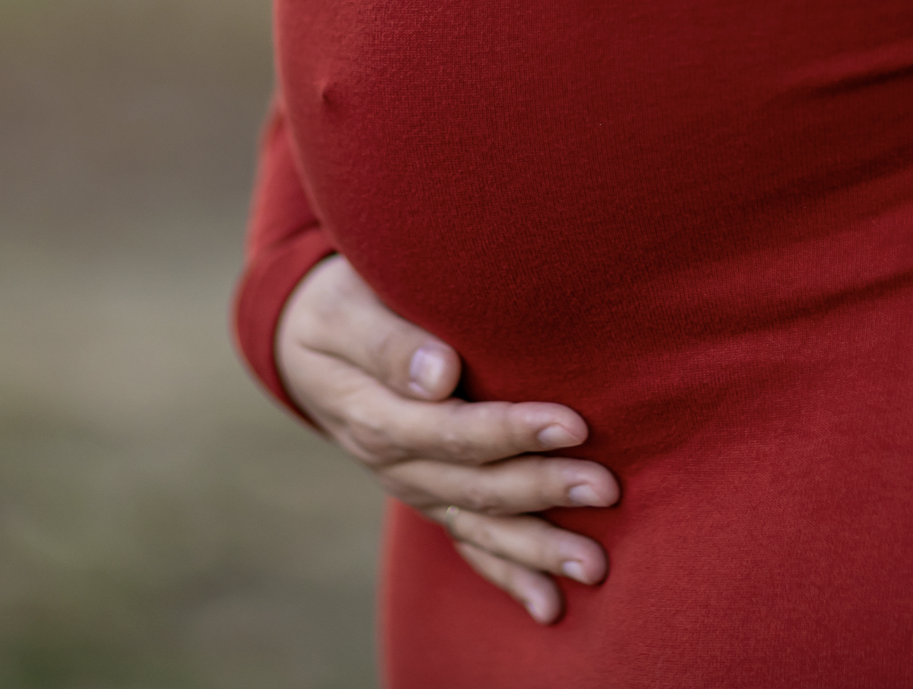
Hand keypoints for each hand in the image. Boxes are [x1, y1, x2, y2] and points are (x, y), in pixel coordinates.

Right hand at [275, 254, 617, 623]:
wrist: (305, 342)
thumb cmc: (338, 308)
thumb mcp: (344, 311)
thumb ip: (388, 342)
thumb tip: (440, 372)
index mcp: (376, 416)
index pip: (450, 431)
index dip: (510, 432)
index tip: (572, 425)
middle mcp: (396, 463)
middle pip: (475, 486)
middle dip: (543, 490)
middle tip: (606, 488)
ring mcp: (414, 486)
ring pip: (479, 526)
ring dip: (537, 547)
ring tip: (593, 565)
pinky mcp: (430, 496)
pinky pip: (468, 543)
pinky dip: (507, 575)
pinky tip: (548, 605)